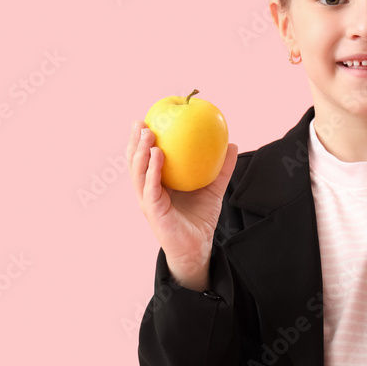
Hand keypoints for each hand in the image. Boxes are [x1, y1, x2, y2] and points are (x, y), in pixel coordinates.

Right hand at [127, 119, 238, 291]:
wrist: (198, 247)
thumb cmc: (200, 218)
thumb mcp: (213, 188)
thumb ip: (221, 168)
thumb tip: (232, 144)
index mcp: (157, 183)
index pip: (144, 157)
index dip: (141, 139)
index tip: (146, 119)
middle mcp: (148, 190)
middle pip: (135, 161)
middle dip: (134, 141)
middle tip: (140, 122)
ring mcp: (148, 200)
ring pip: (138, 172)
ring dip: (140, 151)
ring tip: (147, 133)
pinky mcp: (153, 211)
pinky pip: (150, 187)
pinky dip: (152, 170)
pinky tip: (157, 154)